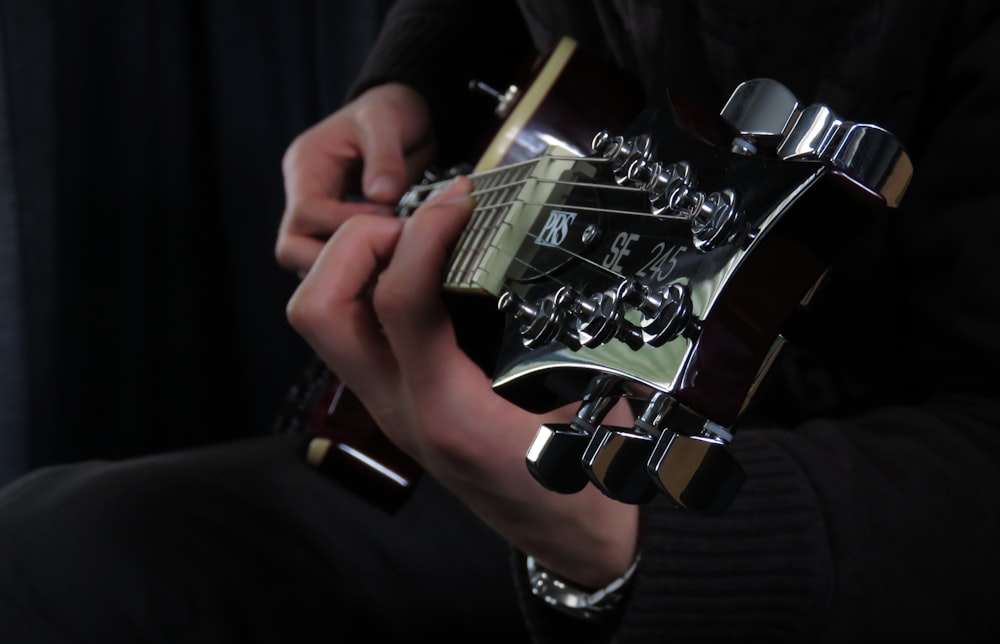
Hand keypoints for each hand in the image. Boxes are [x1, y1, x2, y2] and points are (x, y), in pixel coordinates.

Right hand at [276, 83, 436, 275]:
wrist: (404, 119)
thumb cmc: (390, 112)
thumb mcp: (387, 121)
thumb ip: (384, 156)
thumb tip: (381, 195)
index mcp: (306, 166)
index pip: (305, 212)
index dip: (343, 224)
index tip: (386, 220)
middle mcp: (303, 195)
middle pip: (291, 247)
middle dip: (333, 259)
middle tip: (381, 257)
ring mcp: (316, 218)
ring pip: (309, 262)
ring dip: (346, 269)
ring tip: (388, 264)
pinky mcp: (335, 234)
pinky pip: (335, 264)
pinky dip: (359, 270)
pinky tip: (389, 266)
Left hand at [287, 176, 639, 588]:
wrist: (568, 547)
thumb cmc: (588, 488)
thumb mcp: (603, 414)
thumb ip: (592, 347)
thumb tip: (596, 270)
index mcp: (452, 415)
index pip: (401, 302)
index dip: (425, 233)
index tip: (463, 198)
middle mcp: (401, 411)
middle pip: (318, 309)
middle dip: (360, 243)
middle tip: (425, 226)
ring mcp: (389, 409)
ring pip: (320, 321)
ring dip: (354, 264)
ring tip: (421, 242)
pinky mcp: (394, 404)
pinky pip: (351, 332)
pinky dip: (370, 287)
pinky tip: (429, 273)